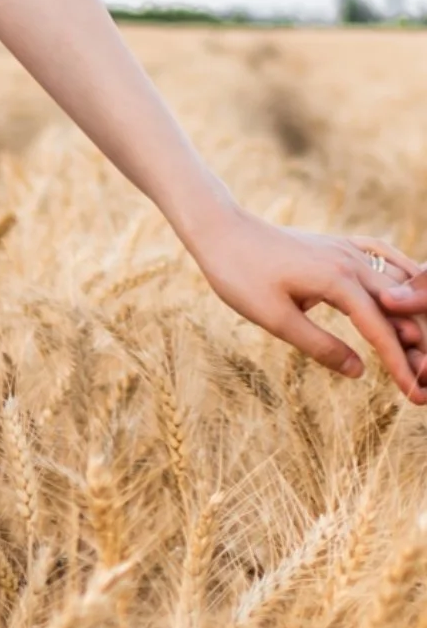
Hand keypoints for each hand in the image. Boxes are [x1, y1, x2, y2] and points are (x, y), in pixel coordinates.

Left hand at [192, 208, 426, 403]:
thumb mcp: (275, 319)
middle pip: (398, 308)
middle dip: (416, 345)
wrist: (221, 232)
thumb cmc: (240, 276)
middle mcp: (350, 262)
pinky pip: (382, 253)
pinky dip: (402, 271)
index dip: (399, 365)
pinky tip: (412, 283)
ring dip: (413, 313)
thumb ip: (319, 345)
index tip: (415, 396)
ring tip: (422, 347)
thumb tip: (359, 371)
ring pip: (396, 282)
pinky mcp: (337, 244)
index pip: (381, 330)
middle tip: (425, 380)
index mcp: (336, 281)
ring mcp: (346, 249)